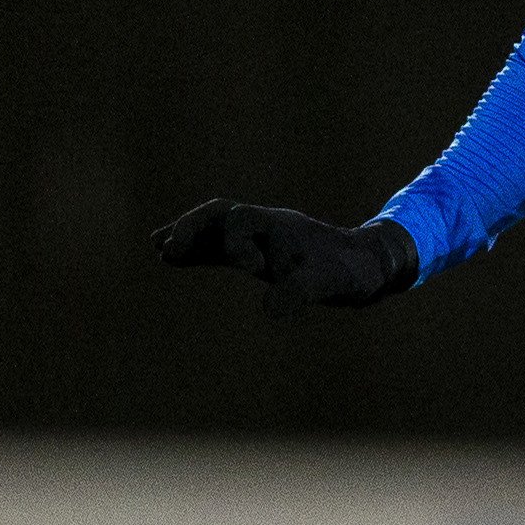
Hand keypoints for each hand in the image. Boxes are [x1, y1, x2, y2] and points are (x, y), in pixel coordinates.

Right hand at [154, 201, 418, 317]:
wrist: (365, 266)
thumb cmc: (349, 272)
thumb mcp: (329, 284)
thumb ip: (301, 291)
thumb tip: (272, 310)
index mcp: (280, 226)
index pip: (244, 220)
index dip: (237, 242)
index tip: (254, 271)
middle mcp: (264, 226)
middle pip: (219, 214)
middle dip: (192, 228)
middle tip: (168, 248)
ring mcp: (257, 238)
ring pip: (214, 228)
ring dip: (187, 236)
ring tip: (159, 250)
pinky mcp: (254, 253)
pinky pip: (217, 245)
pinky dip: (195, 250)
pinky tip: (170, 258)